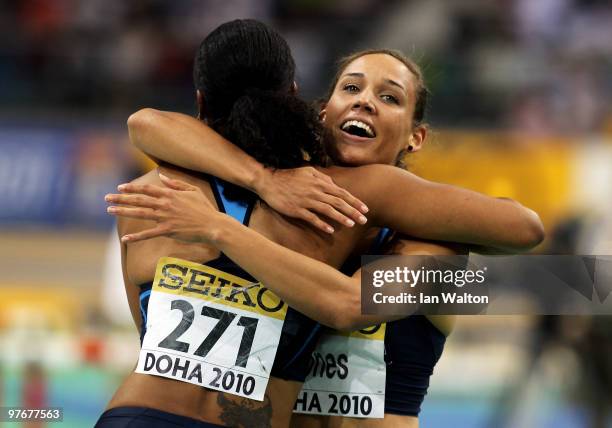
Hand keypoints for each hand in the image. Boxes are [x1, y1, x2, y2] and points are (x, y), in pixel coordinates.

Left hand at [105, 173, 230, 242]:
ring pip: (140, 214)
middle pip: (139, 200)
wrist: (213, 225)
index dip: (132, 188)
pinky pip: (148, 234)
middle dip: (121, 199)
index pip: (147, 189)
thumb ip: (176, 183)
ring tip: (110, 210)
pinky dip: (136, 236)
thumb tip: (162, 176)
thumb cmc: (205, 208)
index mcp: (170, 194)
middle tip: (106, 198)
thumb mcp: (193, 190)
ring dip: (123, 212)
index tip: (120, 187)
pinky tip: (124, 239)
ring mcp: (165, 218)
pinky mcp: (168, 230)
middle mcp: (165, 204)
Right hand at [255, 166, 367, 233]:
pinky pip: (312, 218)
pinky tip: (331, 230)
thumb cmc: (288, 176)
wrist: (268, 181)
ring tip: (352, 224)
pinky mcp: (296, 210)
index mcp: (319, 182)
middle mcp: (315, 191)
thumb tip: (334, 185)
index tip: (365, 209)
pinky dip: (322, 224)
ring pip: (328, 210)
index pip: (341, 193)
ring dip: (341, 217)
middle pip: (338, 202)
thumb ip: (323, 178)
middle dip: (353, 211)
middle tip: (364, 220)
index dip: (354, 201)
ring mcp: (306, 201)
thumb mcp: (308, 171)